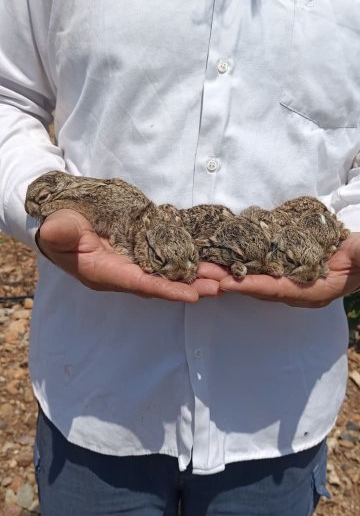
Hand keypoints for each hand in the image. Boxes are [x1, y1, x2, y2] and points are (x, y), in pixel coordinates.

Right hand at [36, 210, 226, 301]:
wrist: (58, 220)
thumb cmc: (58, 225)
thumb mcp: (56, 228)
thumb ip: (59, 233)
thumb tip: (56, 233)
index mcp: (104, 272)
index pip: (139, 284)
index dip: (166, 290)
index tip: (193, 295)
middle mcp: (122, 274)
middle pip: (161, 283)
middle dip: (191, 286)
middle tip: (222, 286)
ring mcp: (132, 265)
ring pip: (168, 274)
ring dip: (196, 277)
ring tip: (224, 278)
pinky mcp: (139, 253)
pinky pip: (167, 260)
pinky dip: (188, 262)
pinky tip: (208, 260)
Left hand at [204, 233, 359, 307]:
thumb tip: (357, 252)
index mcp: (316, 291)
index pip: (280, 288)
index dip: (253, 285)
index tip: (228, 282)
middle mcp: (300, 293)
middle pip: (259, 288)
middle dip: (231, 282)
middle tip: (203, 275)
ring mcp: (293, 285)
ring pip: (255, 282)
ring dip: (230, 275)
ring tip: (203, 268)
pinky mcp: (287, 275)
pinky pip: (259, 274)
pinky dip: (240, 268)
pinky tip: (222, 261)